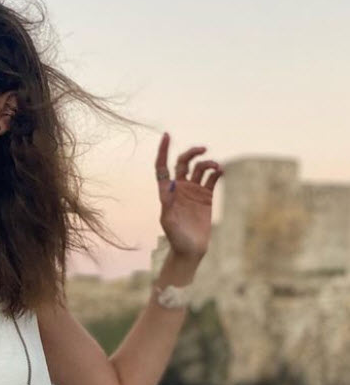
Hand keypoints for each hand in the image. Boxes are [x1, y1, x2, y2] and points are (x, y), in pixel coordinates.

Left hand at [154, 132, 222, 258]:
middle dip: (192, 152)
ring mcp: (193, 191)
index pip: (162, 166)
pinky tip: (221, 172)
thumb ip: (168, 202)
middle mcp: (180, 188)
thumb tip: (171, 183)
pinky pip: (212, 179)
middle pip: (183, 162)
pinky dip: (217, 172)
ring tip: (217, 167)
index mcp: (167, 192)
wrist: (191, 250)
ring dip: (208, 163)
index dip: (163, 150)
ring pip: (200, 168)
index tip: (167, 135)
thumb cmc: (176, 238)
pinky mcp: (206, 197)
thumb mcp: (168, 221)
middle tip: (203, 149)